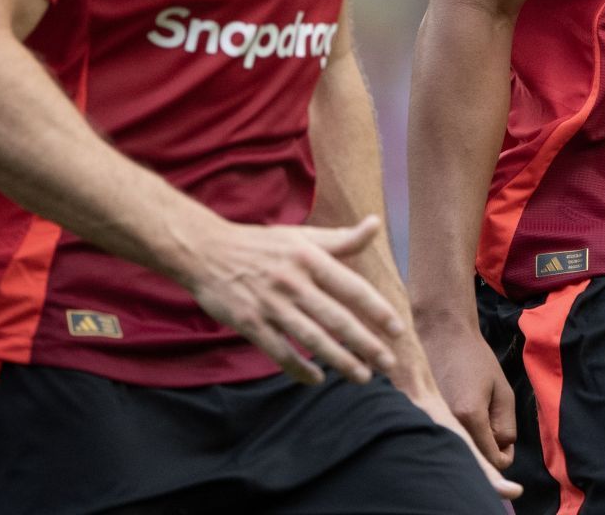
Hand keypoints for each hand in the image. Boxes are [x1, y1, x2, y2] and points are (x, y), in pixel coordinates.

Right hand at [180, 213, 404, 384]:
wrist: (206, 251)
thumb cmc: (260, 244)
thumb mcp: (301, 237)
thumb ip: (340, 239)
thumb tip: (375, 225)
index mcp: (309, 259)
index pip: (351, 288)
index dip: (376, 310)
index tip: (397, 330)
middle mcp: (293, 282)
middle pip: (337, 319)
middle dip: (366, 343)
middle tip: (389, 363)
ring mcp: (271, 305)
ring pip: (312, 339)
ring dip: (340, 360)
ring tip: (363, 376)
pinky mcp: (249, 323)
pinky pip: (280, 351)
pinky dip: (299, 368)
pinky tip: (317, 378)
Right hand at [402, 372, 523, 500]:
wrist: (443, 337)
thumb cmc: (476, 360)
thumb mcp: (504, 392)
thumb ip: (506, 427)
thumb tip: (502, 452)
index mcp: (469, 416)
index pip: (492, 461)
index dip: (505, 456)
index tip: (506, 440)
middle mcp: (447, 424)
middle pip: (474, 461)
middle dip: (488, 451)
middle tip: (491, 425)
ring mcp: (432, 422)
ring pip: (460, 452)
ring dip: (473, 443)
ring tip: (475, 416)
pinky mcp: (425, 418)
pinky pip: (448, 440)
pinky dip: (459, 435)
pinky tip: (460, 414)